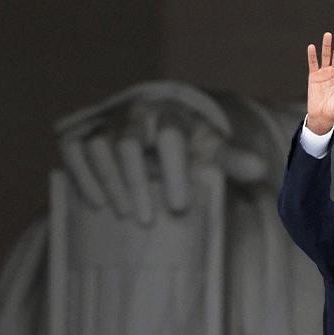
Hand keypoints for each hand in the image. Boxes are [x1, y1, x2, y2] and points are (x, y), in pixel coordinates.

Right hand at [54, 81, 265, 224]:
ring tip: (124, 215)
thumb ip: (234, 159)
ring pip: (98, 145)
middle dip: (137, 183)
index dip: (174, 171)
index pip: (171, 137)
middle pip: (129, 144)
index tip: (180, 207)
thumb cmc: (191, 142)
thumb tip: (261, 170)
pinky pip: (72, 147)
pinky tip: (96, 204)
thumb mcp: (214, 148)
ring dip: (109, 182)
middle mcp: (134, 112)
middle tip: (148, 221)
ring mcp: (106, 121)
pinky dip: (81, 174)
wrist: (156, 120)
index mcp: (171, 113)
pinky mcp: (82, 131)